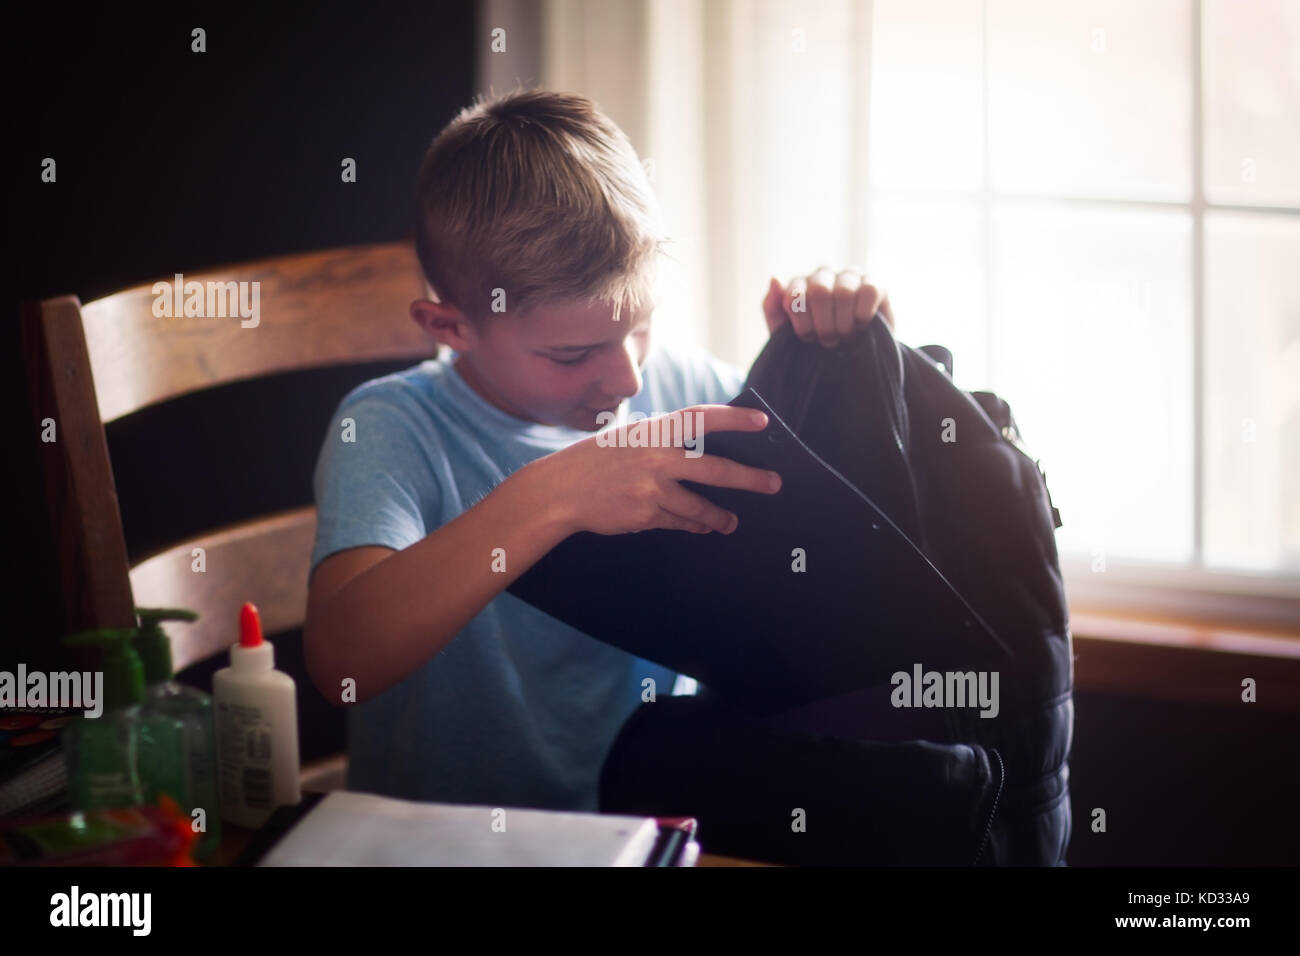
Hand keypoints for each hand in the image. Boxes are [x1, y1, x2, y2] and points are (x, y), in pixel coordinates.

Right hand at [531, 405, 782, 535]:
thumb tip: (700, 454)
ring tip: (731, 522)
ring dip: (719, 516)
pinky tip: (703, 527)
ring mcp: (651, 488)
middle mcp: (656, 457)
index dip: (734, 418)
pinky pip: (679, 521)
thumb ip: (663, 443)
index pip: (701, 418)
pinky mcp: (645, 514)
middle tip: (774, 484)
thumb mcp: (629, 439)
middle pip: (714, 469)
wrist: (559, 490)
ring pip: (699, 505)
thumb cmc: (597, 460)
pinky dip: (693, 524)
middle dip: (749, 478)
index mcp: (654, 431)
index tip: (763, 422)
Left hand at [762, 267, 894, 347]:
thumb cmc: (813, 347)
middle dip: (824, 325)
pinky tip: (861, 326)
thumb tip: (775, 278)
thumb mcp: (784, 335)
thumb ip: (773, 308)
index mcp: (799, 285)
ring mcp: (849, 277)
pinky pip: (869, 291)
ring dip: (844, 323)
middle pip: (819, 292)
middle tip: (829, 342)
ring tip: (845, 337)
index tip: (808, 339)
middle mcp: (822, 275)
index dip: (802, 324)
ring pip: (844, 292)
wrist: (849, 363)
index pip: (794, 296)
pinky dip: (863, 315)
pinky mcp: (874, 284)